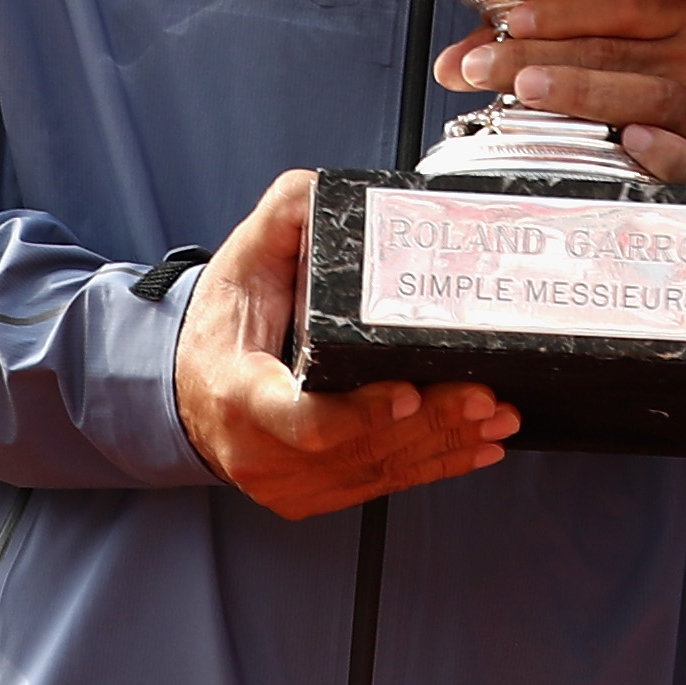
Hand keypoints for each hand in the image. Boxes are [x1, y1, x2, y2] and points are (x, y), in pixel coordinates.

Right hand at [173, 171, 517, 519]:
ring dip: (443, 446)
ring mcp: (286, 481)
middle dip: (428, 423)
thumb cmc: (222, 322)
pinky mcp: (313, 494)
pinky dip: (432, 467)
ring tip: (494, 417)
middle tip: (482, 397)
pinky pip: (378, 485)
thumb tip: (332, 190)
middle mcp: (260, 448)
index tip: (407, 391)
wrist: (191, 383)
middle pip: (355, 448)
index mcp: (239, 392)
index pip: (301, 418)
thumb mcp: (245, 256)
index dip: (358, 413)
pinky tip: (475, 448)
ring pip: (375, 471)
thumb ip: (289, 214)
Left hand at [433, 0, 685, 185]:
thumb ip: (522, 49)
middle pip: (616, 52)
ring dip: (586, 93)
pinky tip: (633, 141)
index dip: (564, 10)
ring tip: (531, 91)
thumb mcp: (582, 51)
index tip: (509, 23)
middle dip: (543, 57)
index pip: (622, 2)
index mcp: (668, 17)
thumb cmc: (625, 84)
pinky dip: (667, 152)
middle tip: (486, 68)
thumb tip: (453, 65)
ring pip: (650, 96)